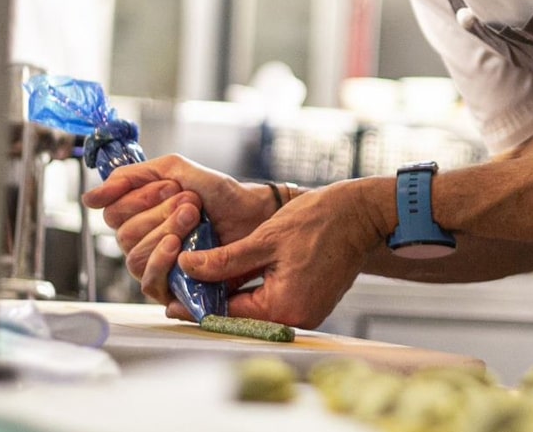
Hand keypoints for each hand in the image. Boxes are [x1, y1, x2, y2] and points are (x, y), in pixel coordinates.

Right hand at [82, 155, 276, 302]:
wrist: (254, 216)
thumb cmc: (219, 195)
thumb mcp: (176, 171)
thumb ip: (133, 176)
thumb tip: (89, 198)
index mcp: (138, 214)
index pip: (112, 211)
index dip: (138, 198)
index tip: (171, 187)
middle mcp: (142, 241)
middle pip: (123, 234)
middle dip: (157, 214)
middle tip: (190, 204)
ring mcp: (155, 266)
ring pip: (134, 256)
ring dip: (163, 232)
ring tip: (193, 218)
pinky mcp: (170, 289)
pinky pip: (148, 282)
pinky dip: (160, 262)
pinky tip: (176, 246)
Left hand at [163, 178, 395, 327]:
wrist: (360, 214)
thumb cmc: (320, 221)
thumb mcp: (264, 238)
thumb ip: (224, 259)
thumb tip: (188, 266)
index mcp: (284, 306)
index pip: (229, 315)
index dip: (197, 306)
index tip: (172, 302)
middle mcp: (296, 317)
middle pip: (242, 316)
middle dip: (213, 300)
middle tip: (183, 285)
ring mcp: (306, 313)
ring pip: (256, 310)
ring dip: (232, 295)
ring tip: (203, 277)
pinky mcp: (311, 303)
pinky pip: (273, 302)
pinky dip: (253, 292)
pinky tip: (233, 274)